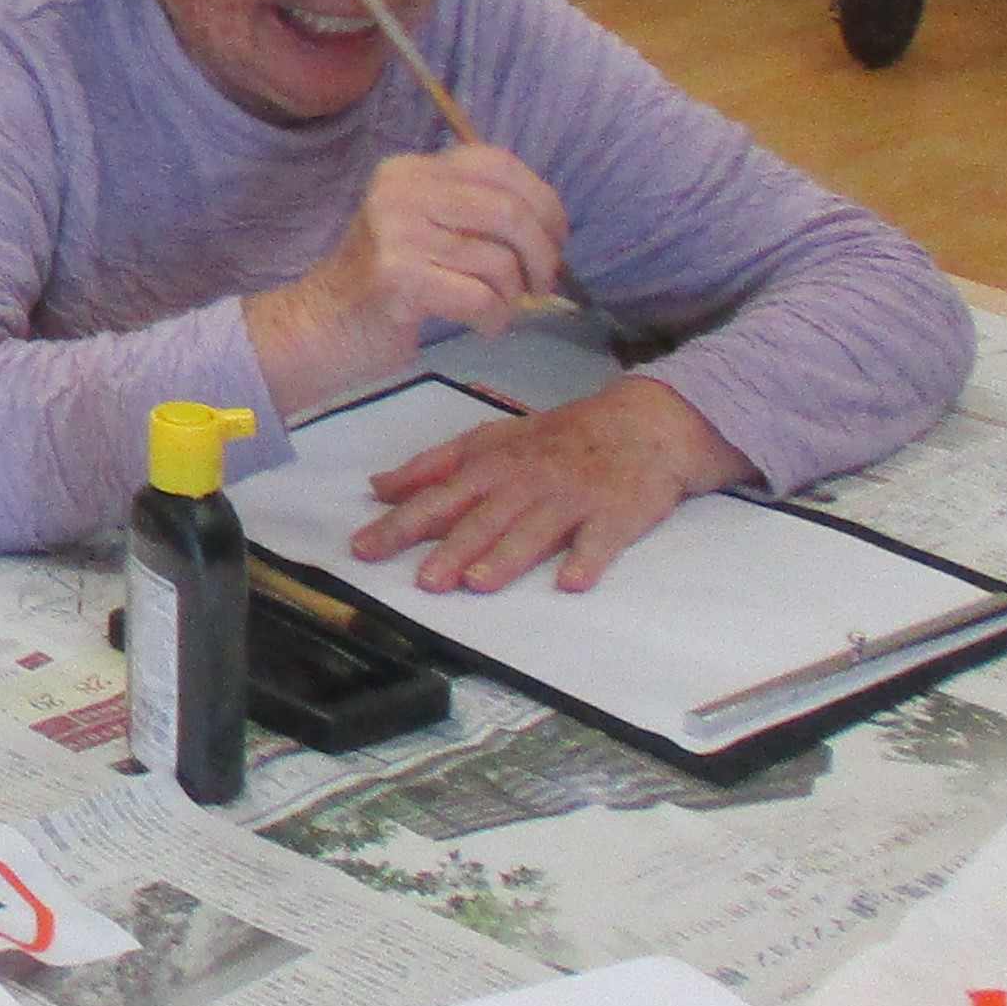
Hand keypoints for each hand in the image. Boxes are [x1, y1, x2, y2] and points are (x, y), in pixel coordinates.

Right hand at [243, 144, 570, 415]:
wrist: (318, 327)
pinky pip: (481, 297)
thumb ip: (472, 210)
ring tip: (499, 308)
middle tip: (542, 283)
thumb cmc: (383, 281)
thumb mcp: (421, 224)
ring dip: (515, 294)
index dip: (543, 201)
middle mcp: (400, 193)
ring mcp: (396, 235)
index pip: (499, 164)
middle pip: (509, 212)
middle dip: (543, 253)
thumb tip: (550, 223)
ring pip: (499, 261)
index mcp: (410, 171)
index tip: (555, 238)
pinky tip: (483, 327)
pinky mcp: (399, 281)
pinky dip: (496, 318)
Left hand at [349, 376, 748, 595]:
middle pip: (484, 518)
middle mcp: (526, 482)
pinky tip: (572, 581)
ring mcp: (572, 498)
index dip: (400, 523)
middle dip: (453, 548)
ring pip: (535, 530)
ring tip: (479, 583)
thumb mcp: (491, 441)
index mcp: (492, 466)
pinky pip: (601, 540)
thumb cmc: (558, 438)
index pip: (437, 497)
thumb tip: (377, 486)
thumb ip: (433, 466)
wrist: (643, 423)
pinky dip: (587, 559)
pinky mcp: (616, 514)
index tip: (363, 549)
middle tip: (425, 581)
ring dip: (508, 556)